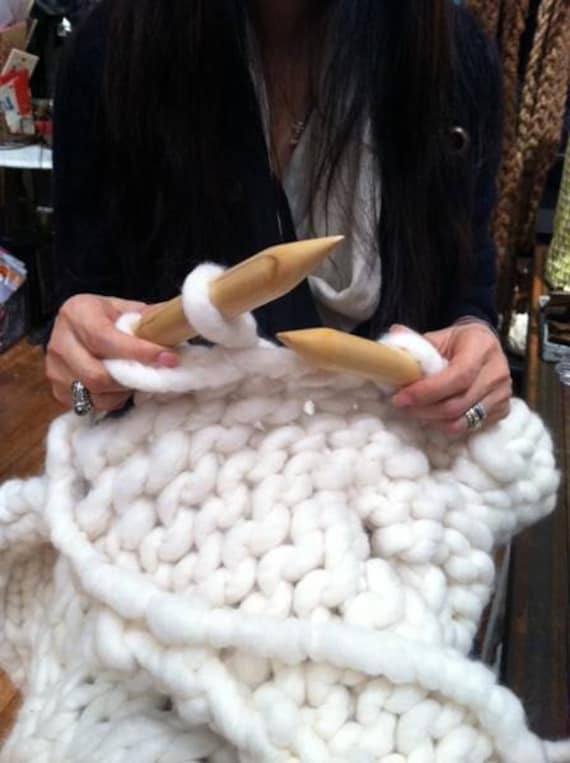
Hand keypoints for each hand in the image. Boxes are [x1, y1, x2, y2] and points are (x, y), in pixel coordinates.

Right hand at [46, 294, 178, 411]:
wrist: (77, 330)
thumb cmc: (106, 318)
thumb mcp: (125, 310)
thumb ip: (150, 318)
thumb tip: (179, 325)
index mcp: (76, 313)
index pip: (105, 339)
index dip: (138, 352)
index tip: (168, 358)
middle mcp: (60, 341)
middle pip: (97, 375)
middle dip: (131, 378)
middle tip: (154, 373)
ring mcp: (54, 369)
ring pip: (95, 394)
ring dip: (123, 391)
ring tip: (135, 378)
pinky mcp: (58, 390)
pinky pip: (91, 405)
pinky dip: (113, 400)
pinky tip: (120, 387)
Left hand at [391, 322, 511, 433]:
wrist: (485, 345)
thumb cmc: (459, 342)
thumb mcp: (439, 336)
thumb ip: (417, 341)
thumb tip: (394, 332)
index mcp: (482, 347)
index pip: (457, 377)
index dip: (427, 391)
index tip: (401, 397)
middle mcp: (497, 372)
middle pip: (458, 404)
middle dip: (424, 409)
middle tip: (402, 405)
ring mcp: (503, 393)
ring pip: (463, 420)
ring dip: (433, 420)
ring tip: (415, 411)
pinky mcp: (503, 410)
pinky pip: (471, 427)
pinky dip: (447, 425)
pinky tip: (433, 415)